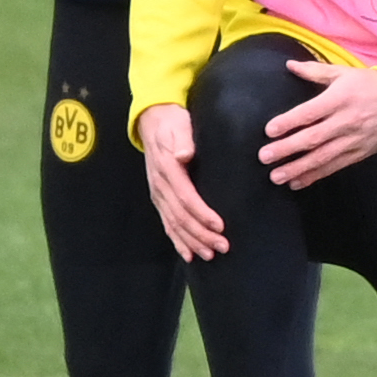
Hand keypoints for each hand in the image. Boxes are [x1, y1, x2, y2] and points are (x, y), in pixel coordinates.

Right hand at [139, 103, 228, 261]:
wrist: (153, 121)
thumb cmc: (174, 123)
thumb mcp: (180, 125)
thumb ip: (184, 140)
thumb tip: (185, 154)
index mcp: (168, 170)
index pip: (186, 198)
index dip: (202, 214)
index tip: (220, 226)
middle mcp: (160, 187)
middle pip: (181, 217)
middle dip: (202, 234)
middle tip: (223, 246)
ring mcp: (158, 195)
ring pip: (174, 225)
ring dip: (192, 242)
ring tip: (210, 254)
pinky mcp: (159, 199)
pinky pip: (167, 224)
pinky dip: (178, 241)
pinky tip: (189, 254)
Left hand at [259, 61, 376, 189]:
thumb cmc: (371, 85)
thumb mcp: (344, 73)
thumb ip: (315, 71)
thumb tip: (289, 65)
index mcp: (340, 98)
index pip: (310, 112)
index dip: (289, 122)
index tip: (269, 130)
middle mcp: (346, 121)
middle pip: (313, 138)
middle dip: (287, 149)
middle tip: (264, 156)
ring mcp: (353, 139)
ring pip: (322, 157)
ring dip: (298, 168)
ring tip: (276, 176)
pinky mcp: (358, 153)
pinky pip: (334, 167)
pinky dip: (315, 176)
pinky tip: (296, 183)